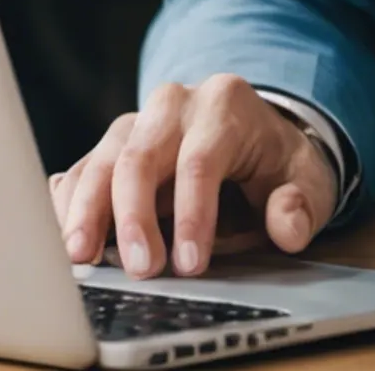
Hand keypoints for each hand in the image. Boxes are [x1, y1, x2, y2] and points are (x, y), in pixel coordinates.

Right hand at [51, 75, 338, 277]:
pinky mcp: (111, 147)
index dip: (193, 214)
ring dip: (87, 211)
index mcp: (225, 105)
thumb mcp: (308, 180)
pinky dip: (69, 204)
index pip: (201, 160)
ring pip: (102, 160)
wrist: (255, 139)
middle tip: (140, 270)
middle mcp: (174, 104)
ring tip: (81, 257)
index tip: (191, 264)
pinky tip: (65, 237)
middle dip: (134, 216)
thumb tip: (288, 227)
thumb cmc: (278, 164)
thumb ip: (301, 204)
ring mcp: (137, 123)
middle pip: (141, 155)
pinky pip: (82, 170)